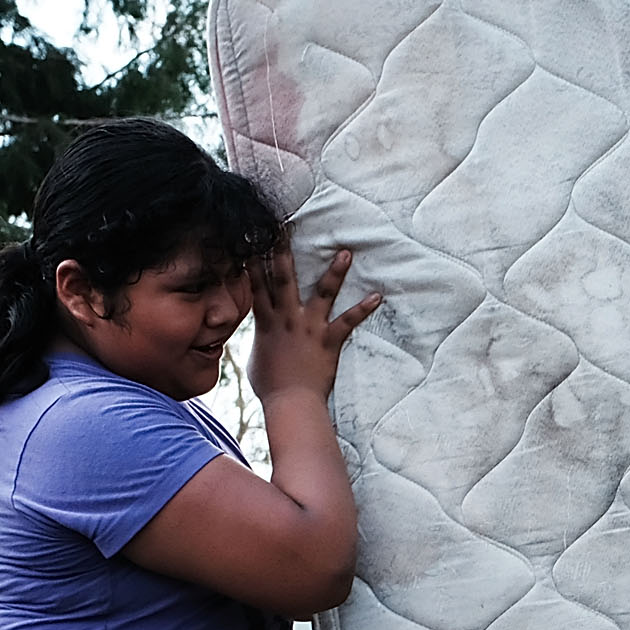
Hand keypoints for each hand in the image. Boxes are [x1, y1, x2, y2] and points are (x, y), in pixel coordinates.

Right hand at [246, 240, 382, 405]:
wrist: (291, 403)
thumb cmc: (271, 385)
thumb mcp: (255, 358)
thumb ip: (258, 339)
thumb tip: (258, 334)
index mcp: (265, 321)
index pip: (256, 284)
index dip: (253, 260)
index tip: (253, 238)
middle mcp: (287, 318)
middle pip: (282, 278)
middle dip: (282, 251)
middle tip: (284, 227)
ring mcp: (310, 327)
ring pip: (322, 293)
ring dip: (335, 272)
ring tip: (346, 253)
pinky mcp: (329, 340)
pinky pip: (349, 320)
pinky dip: (363, 308)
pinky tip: (377, 295)